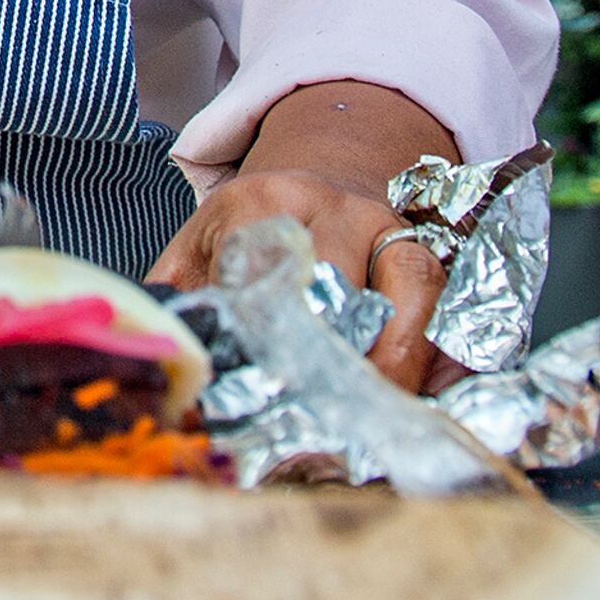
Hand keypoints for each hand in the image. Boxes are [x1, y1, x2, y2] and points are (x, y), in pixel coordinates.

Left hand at [141, 80, 460, 391]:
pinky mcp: (419, 248)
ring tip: (369, 417)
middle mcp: (328, 205)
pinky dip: (429, 352)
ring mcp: (381, 223)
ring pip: (403, 287)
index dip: (259, 333)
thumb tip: (161, 371)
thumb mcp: (195, 251)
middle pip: (336, 280)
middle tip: (313, 418)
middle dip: (327, 354)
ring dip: (391, 360)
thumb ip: (174, 303)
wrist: (312, 180)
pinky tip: (414, 395)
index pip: (260, 268)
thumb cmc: (245, 233)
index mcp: (258, 201)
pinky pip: (438, 300)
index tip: (252, 392)